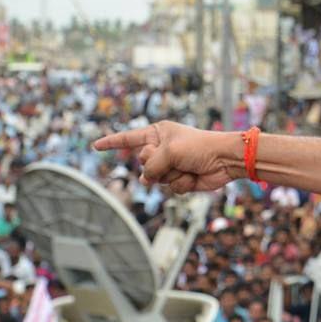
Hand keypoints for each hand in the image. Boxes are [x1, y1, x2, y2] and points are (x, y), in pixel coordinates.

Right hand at [93, 121, 241, 193]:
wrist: (225, 160)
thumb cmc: (199, 147)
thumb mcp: (169, 151)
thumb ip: (151, 166)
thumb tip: (147, 181)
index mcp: (158, 133)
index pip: (129, 138)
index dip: (112, 143)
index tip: (96, 146)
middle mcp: (162, 149)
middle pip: (142, 163)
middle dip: (156, 164)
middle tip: (174, 158)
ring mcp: (170, 165)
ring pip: (155, 179)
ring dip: (171, 175)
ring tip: (186, 167)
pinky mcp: (180, 179)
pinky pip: (169, 188)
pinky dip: (181, 184)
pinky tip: (193, 176)